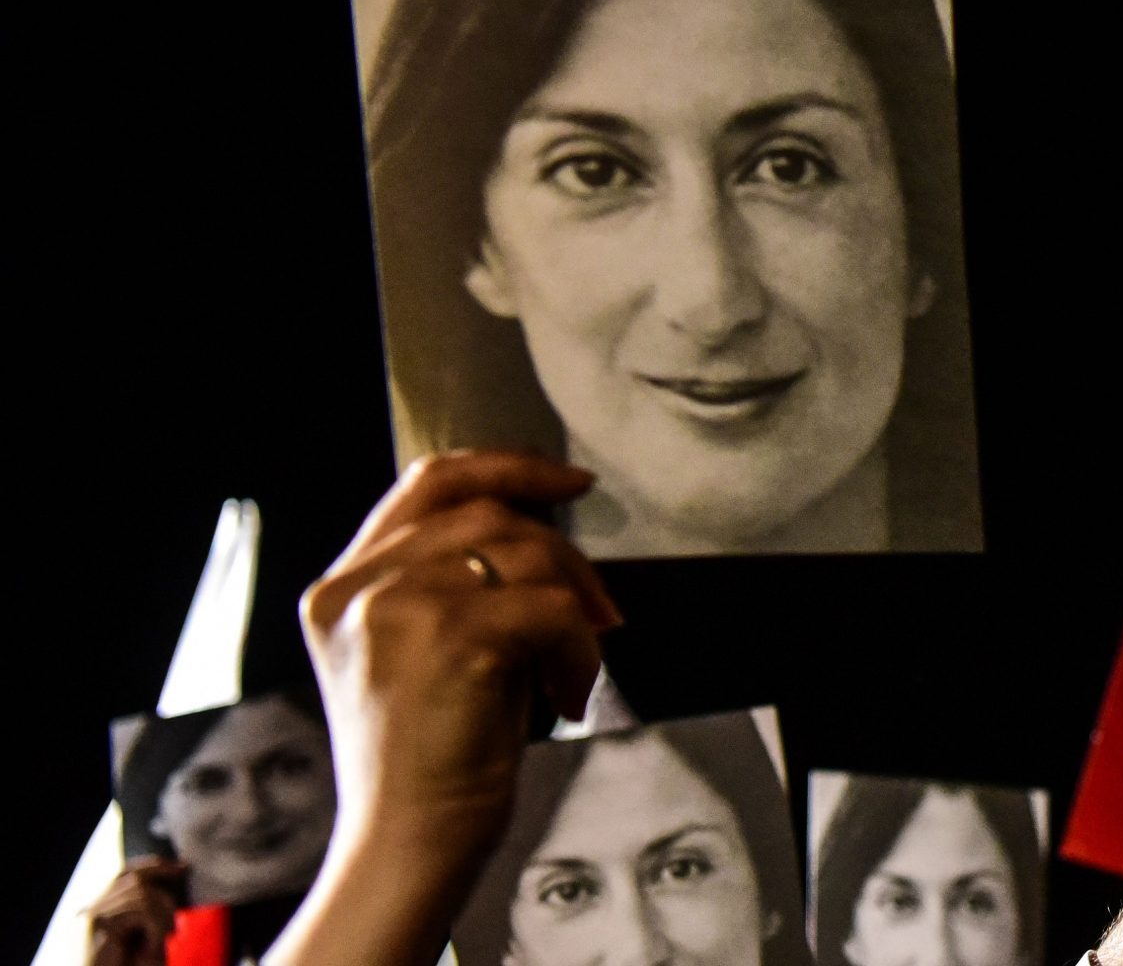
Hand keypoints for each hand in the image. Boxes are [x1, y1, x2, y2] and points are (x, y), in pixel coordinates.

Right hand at [87, 858, 183, 965]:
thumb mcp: (147, 938)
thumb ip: (154, 912)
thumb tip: (177, 876)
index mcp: (98, 911)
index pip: (124, 874)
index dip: (154, 866)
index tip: (184, 868)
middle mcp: (89, 910)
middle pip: (134, 878)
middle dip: (165, 891)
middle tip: (177, 918)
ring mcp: (90, 916)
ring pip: (143, 894)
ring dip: (163, 917)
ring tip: (163, 941)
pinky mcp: (97, 925)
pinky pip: (141, 910)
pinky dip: (157, 927)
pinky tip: (153, 949)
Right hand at [271, 451, 618, 965]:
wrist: (407, 841)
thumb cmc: (429, 757)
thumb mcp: (417, 650)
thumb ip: (448, 582)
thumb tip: (541, 529)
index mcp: (339, 587)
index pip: (426, 483)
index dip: (505, 466)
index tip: (568, 481)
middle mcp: (356, 588)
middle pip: (486, 513)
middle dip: (561, 552)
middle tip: (600, 609)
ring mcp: (396, 608)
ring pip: (524, 553)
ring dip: (574, 606)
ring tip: (574, 665)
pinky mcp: (449, 639)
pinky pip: (552, 609)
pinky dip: (579, 651)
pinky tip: (566, 696)